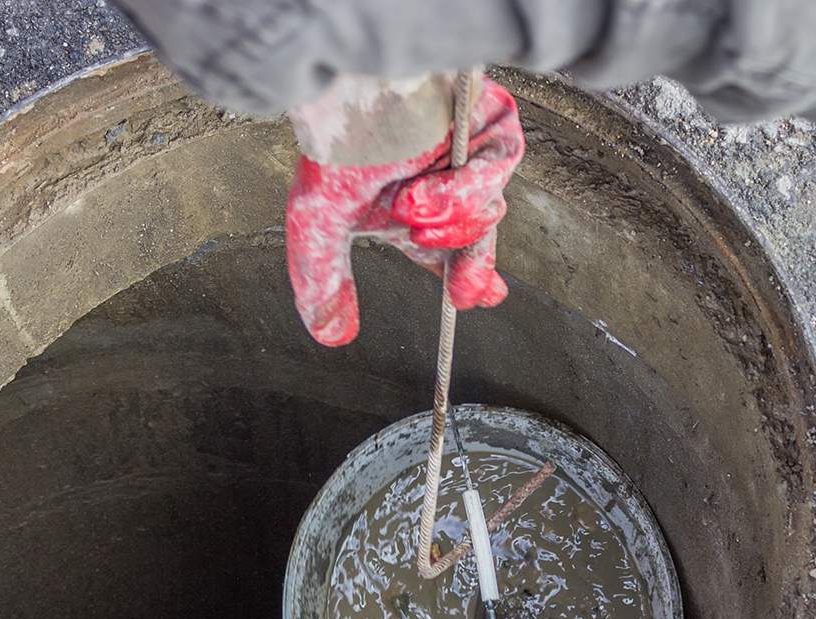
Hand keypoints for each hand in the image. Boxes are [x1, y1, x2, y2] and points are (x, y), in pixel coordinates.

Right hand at [285, 78, 524, 346]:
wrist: (351, 85)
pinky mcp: (489, 120)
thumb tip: (330, 335)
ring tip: (409, 207)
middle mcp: (440, 177)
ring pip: (488, 209)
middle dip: (471, 268)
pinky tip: (424, 190)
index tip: (483, 297)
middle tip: (466, 292)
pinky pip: (497, 171)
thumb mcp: (318, 222)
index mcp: (406, 203)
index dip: (467, 277)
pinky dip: (462, 190)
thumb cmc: (332, 133)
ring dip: (449, 221)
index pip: (445, 249)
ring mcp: (467, 149)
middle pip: (476, 238)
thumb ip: (324, 280)